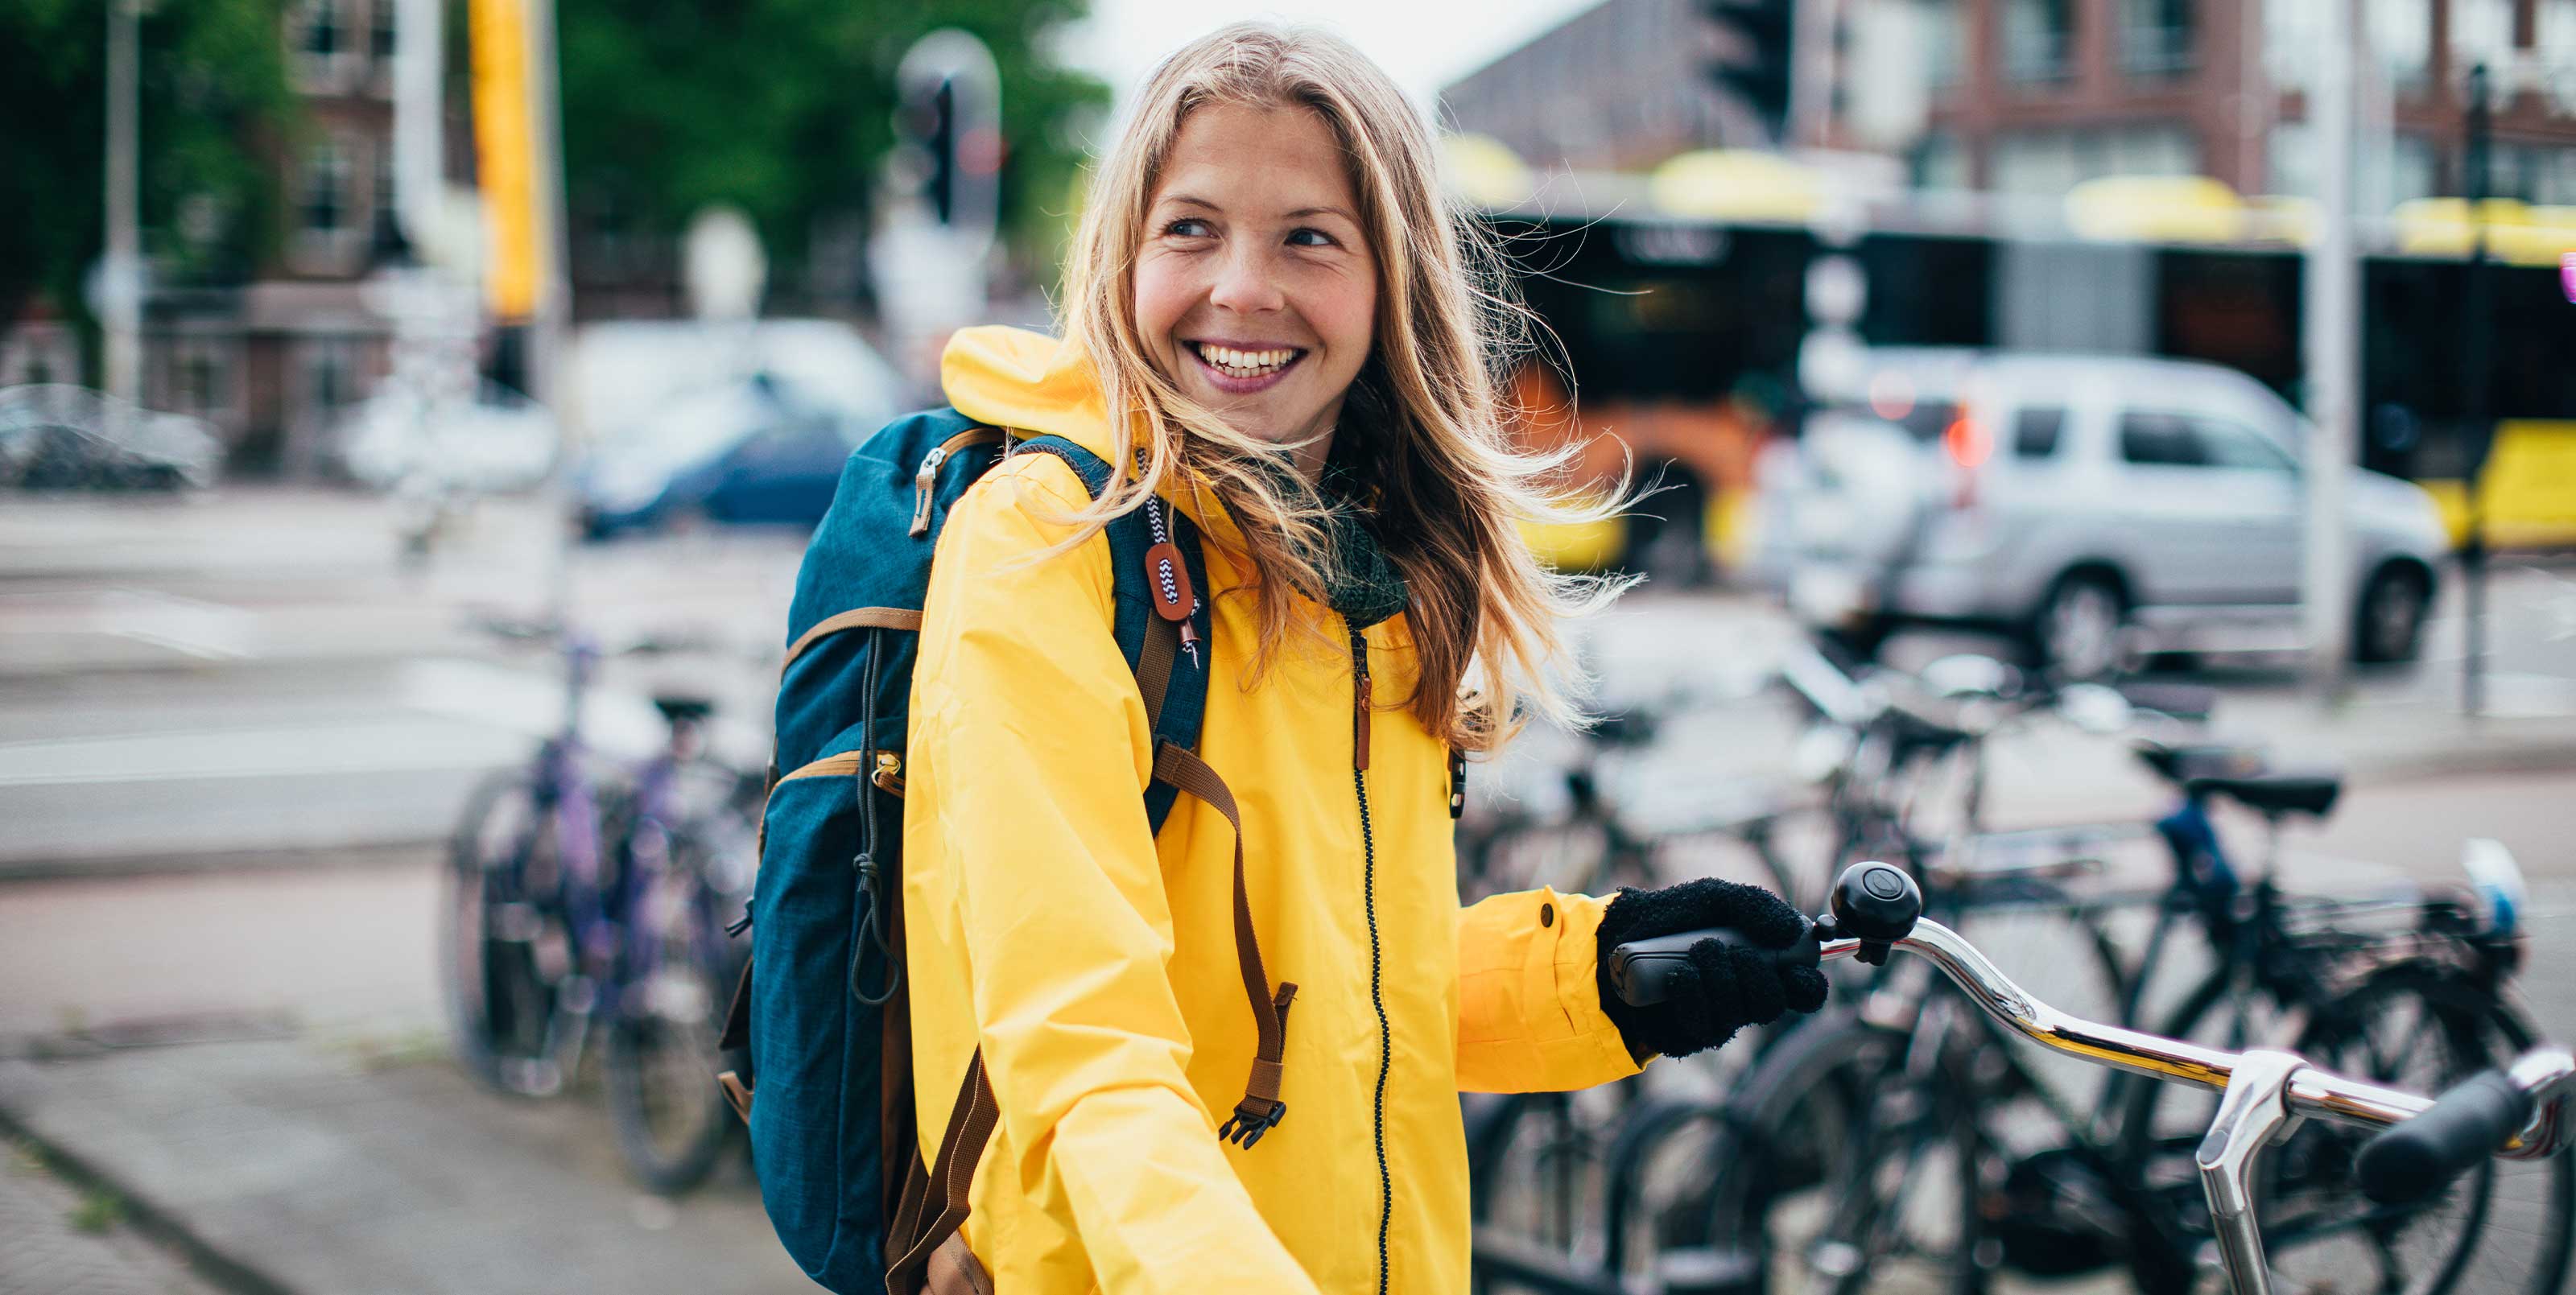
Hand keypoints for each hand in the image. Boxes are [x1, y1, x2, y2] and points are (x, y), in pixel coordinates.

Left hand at [1594, 877, 1829, 1060]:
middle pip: (1772, 1005)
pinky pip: (1704, 1026)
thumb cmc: (1671, 916)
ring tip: (1696, 952)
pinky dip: (1694, 995)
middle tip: (1727, 949)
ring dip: (1720, 979)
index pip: (1804, 990)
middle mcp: (1744, 997)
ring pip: (1739, 1015)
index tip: (1794, 968)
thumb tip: (1791, 929)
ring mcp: (1717, 1018)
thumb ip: (1755, 905)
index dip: (1808, 985)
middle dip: (1754, 975)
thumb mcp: (1714, 897)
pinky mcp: (1687, 1035)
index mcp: (1762, 966)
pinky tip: (1678, 977)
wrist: (1616, 935)